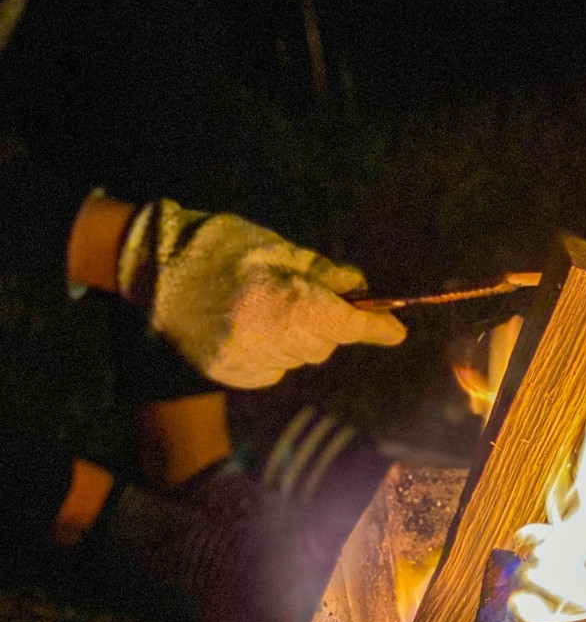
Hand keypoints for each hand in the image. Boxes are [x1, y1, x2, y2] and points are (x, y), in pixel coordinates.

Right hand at [78, 196, 405, 387]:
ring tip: (268, 304)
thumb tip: (362, 290)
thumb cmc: (219, 246)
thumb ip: (322, 273)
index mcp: (281, 301)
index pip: (344, 325)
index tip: (396, 330)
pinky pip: (276, 367)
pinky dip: (276, 349)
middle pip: (324, 343)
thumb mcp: (276, 247)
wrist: (154, 269)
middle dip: (328, 321)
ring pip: (301, 357)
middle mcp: (267, 340)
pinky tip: (250, 324)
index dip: (375, 328)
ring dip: (300, 335)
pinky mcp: (234, 375)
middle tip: (310, 294)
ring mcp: (248, 362)